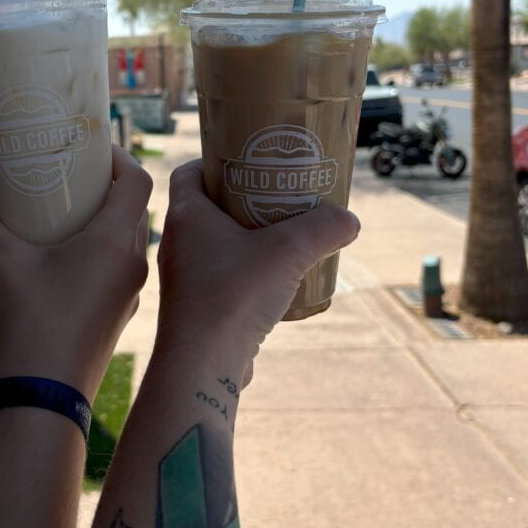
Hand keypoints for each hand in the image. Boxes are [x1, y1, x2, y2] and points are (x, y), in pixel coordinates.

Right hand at [0, 146, 152, 399]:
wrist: (43, 404)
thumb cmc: (30, 327)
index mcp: (116, 242)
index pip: (136, 180)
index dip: (116, 156)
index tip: (86, 147)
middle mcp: (133, 264)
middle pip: (130, 209)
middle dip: (101, 188)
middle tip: (65, 175)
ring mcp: (128, 295)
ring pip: (122, 242)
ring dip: (97, 223)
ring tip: (57, 214)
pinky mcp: (116, 317)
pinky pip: (112, 270)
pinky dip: (92, 254)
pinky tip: (55, 260)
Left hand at [155, 160, 359, 375]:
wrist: (202, 365)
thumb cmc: (232, 297)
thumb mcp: (289, 252)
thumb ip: (323, 229)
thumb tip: (349, 221)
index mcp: (186, 216)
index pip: (190, 172)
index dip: (216, 162)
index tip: (249, 162)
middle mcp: (178, 244)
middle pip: (208, 208)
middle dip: (243, 200)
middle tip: (279, 197)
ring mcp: (185, 279)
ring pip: (216, 246)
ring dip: (247, 240)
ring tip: (284, 239)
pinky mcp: (197, 309)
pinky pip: (222, 279)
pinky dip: (247, 274)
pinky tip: (278, 283)